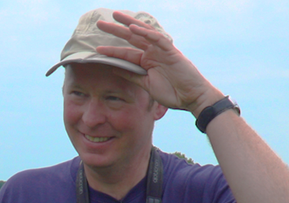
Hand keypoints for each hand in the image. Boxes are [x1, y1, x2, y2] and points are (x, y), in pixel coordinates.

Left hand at [95, 11, 222, 116]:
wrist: (191, 98)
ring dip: (129, 24)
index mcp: (146, 61)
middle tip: (100, 23)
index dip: (112, 50)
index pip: (126, 53)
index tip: (97, 49)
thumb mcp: (146, 84)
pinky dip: (146, 33)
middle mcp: (152, 53)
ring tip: (116, 17)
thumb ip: (131, 75)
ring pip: (143, 33)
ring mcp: (161, 51)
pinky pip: (158, 39)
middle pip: (131, 38)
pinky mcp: (171, 52)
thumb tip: (113, 68)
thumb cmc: (172, 92)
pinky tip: (134, 28)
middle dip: (116, 30)